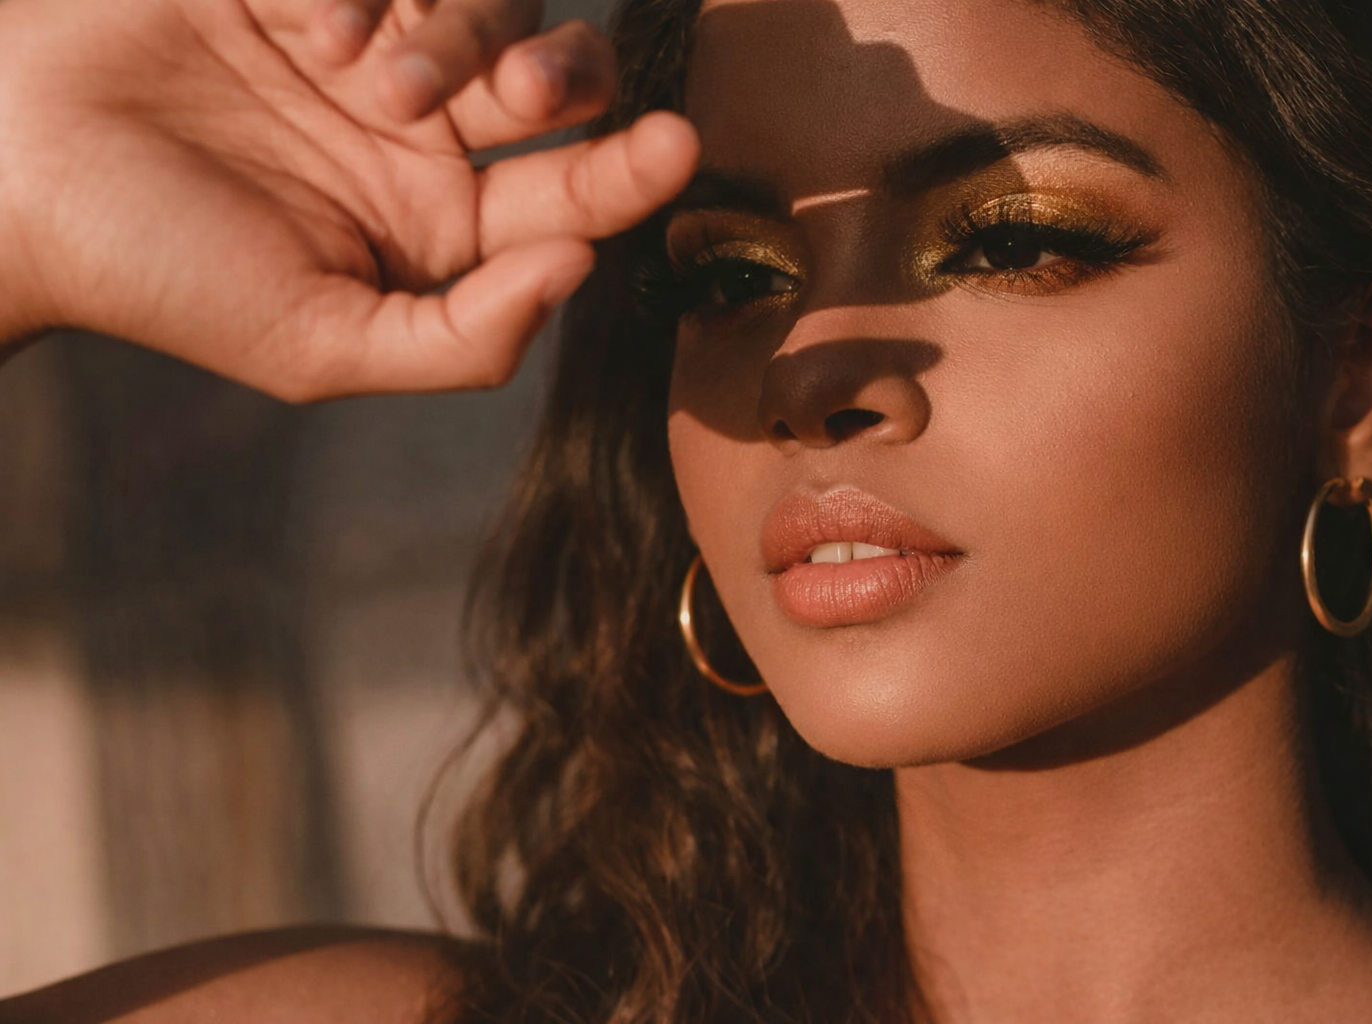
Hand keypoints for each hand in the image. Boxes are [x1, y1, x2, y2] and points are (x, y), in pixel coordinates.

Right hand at [0, 0, 697, 399]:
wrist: (14, 173)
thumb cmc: (166, 276)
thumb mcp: (321, 345)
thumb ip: (460, 336)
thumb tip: (578, 274)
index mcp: (445, 226)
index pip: (573, 193)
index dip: (634, 168)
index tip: (677, 141)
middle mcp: (425, 132)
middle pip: (557, 77)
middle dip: (562, 71)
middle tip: (511, 91)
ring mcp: (372, 45)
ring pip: (489, 1)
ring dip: (453, 23)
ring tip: (354, 67)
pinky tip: (294, 21)